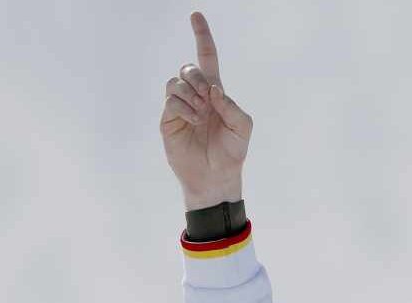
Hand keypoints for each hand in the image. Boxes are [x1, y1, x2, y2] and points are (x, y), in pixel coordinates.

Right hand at [159, 11, 252, 210]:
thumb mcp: (243, 127)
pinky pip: (170, 101)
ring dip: (190, 93)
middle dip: (197, 77)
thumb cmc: (232, 152)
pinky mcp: (168, 120)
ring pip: (175, 81)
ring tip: (201, 112)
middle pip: (188, 68)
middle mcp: (195, 96)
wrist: (216, 177)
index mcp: (215, 93)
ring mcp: (180, 107)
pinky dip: (183, 107)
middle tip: (207, 97)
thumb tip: (213, 89)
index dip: (202, 36)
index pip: (207, 58)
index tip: (196, 15)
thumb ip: (233, 105)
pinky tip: (194, 120)